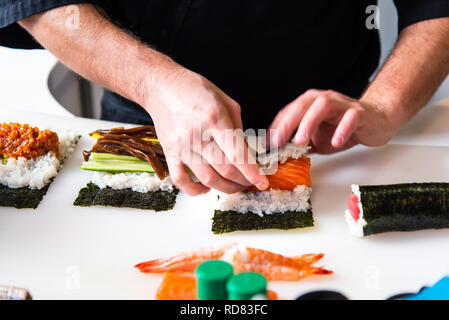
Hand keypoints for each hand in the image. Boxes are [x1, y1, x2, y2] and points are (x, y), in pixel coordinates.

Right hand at [143, 60, 268, 194]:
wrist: (162, 87)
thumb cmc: (195, 90)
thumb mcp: (226, 102)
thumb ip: (238, 128)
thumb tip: (246, 153)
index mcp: (216, 119)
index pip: (237, 154)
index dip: (252, 173)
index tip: (262, 183)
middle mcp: (198, 135)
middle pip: (225, 170)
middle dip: (242, 181)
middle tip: (250, 183)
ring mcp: (182, 146)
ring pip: (207, 179)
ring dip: (224, 188)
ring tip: (233, 186)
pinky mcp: (169, 152)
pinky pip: (180, 180)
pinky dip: (194, 190)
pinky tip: (205, 188)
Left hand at [268, 89, 396, 153]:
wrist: (376, 120)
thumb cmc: (343, 127)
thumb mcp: (317, 139)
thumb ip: (299, 145)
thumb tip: (279, 156)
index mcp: (310, 105)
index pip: (289, 112)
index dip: (276, 127)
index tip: (266, 144)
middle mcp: (324, 100)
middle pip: (302, 105)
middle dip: (287, 123)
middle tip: (279, 141)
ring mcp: (342, 105)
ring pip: (323, 105)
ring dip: (309, 122)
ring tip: (302, 141)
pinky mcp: (360, 113)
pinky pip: (350, 117)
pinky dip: (342, 129)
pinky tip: (336, 142)